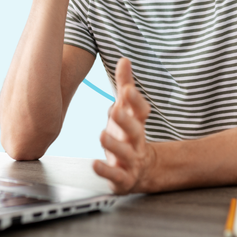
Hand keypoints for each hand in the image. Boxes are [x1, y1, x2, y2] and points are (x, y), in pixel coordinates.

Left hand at [93, 58, 153, 193]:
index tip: (126, 89)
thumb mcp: (127, 109)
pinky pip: (116, 175)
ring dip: (114, 145)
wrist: (141, 169)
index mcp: (137, 122)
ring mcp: (131, 159)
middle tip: (115, 110)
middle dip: (125, 120)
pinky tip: (94, 164)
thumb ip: (125, 85)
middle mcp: (136, 140)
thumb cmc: (128, 132)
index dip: (135, 100)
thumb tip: (124, 59)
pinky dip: (106, 170)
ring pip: (125, 152)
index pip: (141, 110)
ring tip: (101, 135)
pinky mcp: (123, 178)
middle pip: (135, 130)